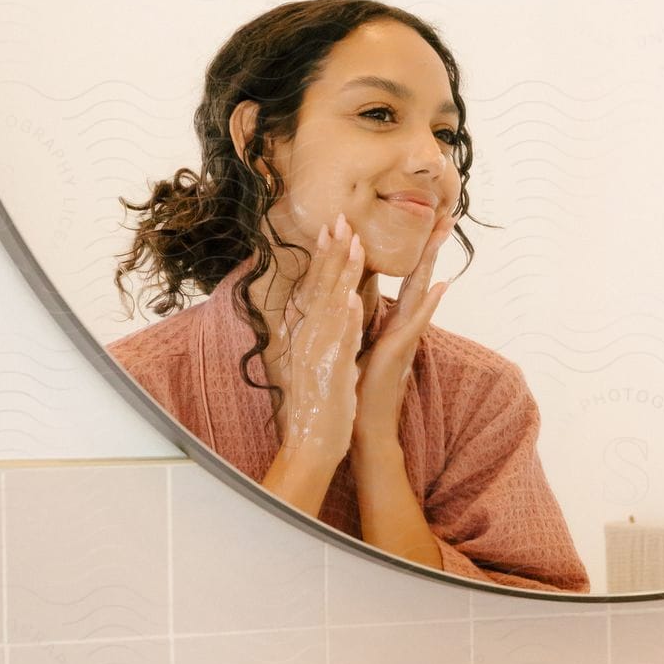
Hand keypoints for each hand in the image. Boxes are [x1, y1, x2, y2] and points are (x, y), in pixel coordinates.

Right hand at [275, 213, 364, 458]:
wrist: (312, 443)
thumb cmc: (320, 407)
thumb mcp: (320, 364)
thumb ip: (325, 338)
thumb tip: (333, 316)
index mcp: (310, 336)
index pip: (317, 288)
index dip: (325, 258)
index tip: (332, 230)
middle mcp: (310, 339)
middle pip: (321, 288)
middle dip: (333, 253)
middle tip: (341, 220)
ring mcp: (319, 353)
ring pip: (332, 305)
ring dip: (342, 274)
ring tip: (353, 244)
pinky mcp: (330, 371)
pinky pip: (339, 340)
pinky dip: (345, 318)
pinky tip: (351, 297)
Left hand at [353, 213, 456, 448]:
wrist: (362, 424)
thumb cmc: (359, 388)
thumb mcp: (358, 342)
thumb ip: (363, 318)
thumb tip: (358, 294)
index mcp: (391, 321)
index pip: (403, 277)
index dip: (411, 249)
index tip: (420, 221)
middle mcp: (402, 325)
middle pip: (418, 277)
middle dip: (430, 245)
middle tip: (447, 214)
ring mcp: (404, 337)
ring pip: (420, 291)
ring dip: (432, 262)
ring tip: (445, 234)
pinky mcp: (399, 351)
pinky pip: (415, 323)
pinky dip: (429, 304)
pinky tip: (440, 285)